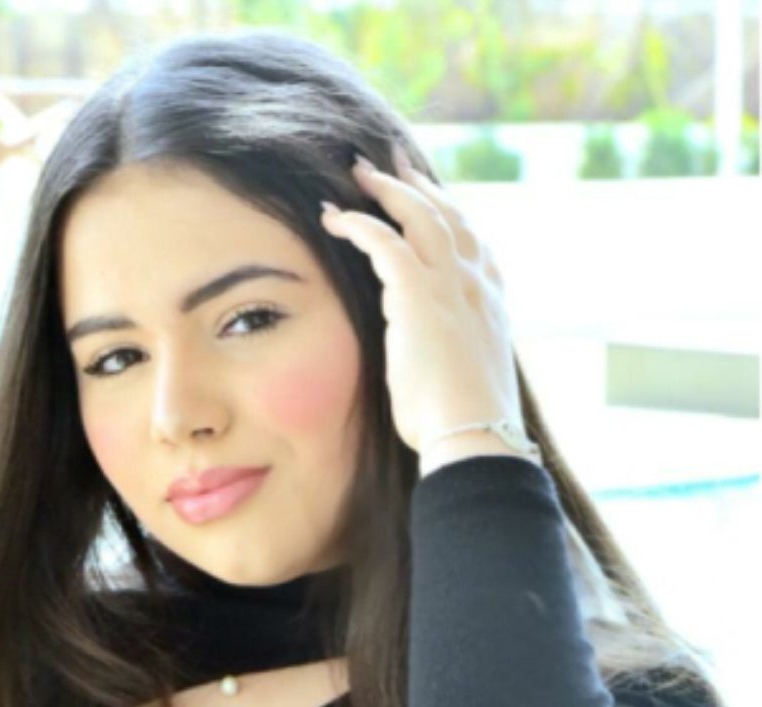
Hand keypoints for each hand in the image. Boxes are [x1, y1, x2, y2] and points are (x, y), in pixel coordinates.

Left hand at [319, 147, 523, 468]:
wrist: (477, 435)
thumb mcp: (466, 375)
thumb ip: (451, 350)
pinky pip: (384, 242)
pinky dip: (357, 223)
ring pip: (418, 216)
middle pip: (448, 215)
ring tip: (360, 172)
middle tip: (392, 163)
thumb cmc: (467, 422)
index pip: (472, 241)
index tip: (427, 196)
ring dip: (386, 189)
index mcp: (492, 302)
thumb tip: (429, 355)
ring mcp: (452, 284)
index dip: (447, 213)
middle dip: (417, 185)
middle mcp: (478, 283)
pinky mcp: (419, 294)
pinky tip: (334, 217)